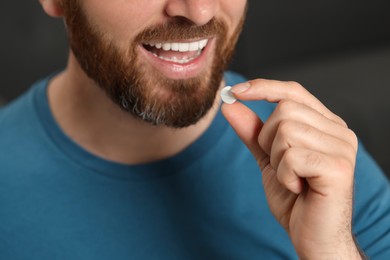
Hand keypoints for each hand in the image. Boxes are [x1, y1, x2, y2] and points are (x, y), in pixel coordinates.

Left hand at [222, 79, 363, 258]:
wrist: (311, 236)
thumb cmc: (294, 198)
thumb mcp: (268, 159)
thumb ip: (252, 132)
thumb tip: (231, 104)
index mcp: (325, 125)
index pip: (292, 91)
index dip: (262, 87)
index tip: (234, 91)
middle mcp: (339, 131)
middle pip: (284, 110)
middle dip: (268, 141)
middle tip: (281, 166)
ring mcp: (342, 147)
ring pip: (286, 131)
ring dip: (276, 160)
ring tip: (291, 178)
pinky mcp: (338, 167)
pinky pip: (291, 156)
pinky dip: (284, 175)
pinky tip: (298, 188)